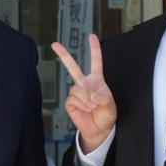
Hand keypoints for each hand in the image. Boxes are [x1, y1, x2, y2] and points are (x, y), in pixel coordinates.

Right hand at [52, 34, 117, 153]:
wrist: (99, 129)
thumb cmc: (106, 114)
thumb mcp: (111, 105)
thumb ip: (104, 98)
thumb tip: (91, 94)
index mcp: (97, 80)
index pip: (96, 62)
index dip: (94, 49)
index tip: (91, 36)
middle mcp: (85, 84)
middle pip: (73, 67)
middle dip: (64, 55)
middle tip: (55, 44)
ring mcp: (76, 92)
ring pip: (78, 89)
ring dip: (87, 99)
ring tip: (93, 107)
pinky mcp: (70, 102)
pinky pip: (74, 99)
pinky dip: (82, 105)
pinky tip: (86, 109)